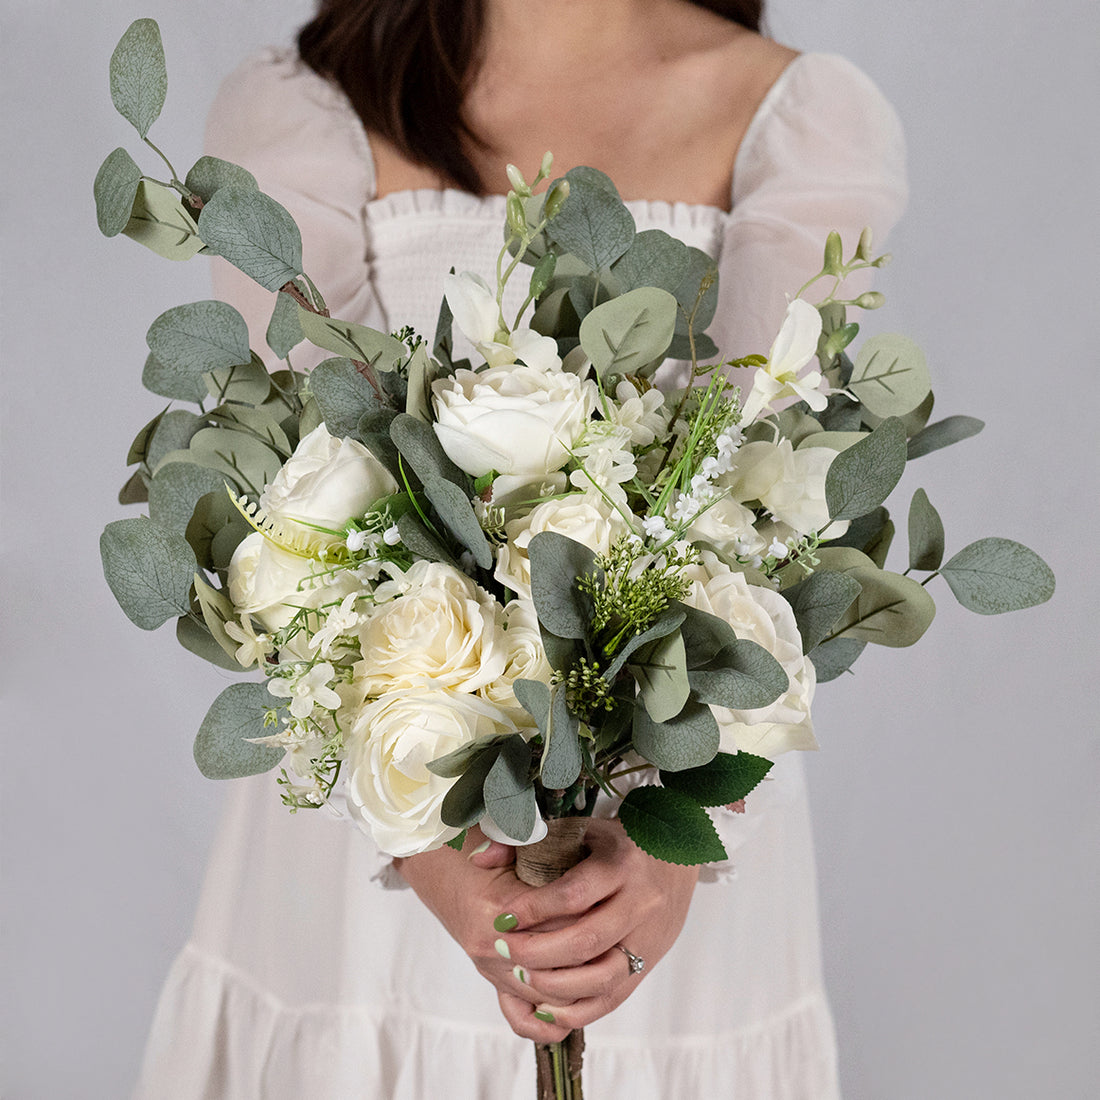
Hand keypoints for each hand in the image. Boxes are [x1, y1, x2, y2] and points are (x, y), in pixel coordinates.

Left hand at [396, 819, 698, 1042]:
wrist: (676, 856)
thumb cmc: (616, 840)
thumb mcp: (579, 829)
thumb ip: (528, 840)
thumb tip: (479, 856)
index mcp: (622, 864)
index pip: (575, 894)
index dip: (535, 909)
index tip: (503, 916)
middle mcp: (640, 903)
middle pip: (586, 940)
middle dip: (537, 951)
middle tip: (503, 949)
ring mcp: (647, 938)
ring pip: (601, 976)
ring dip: (555, 984)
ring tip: (519, 975)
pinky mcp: (648, 964)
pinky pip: (613, 998)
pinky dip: (578, 1009)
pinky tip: (545, 1004)